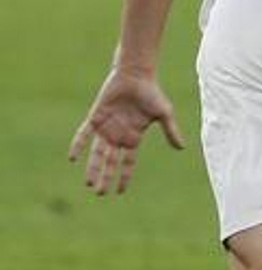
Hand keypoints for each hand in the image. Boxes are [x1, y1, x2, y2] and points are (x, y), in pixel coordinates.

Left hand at [68, 68, 183, 194]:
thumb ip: (171, 131)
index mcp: (134, 138)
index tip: (119, 191)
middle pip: (111, 162)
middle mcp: (118, 136)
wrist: (135, 76)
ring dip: (93, 168)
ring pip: (97, 153)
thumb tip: (181, 147)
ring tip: (89, 183)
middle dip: (106, 177)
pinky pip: (84, 134)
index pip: (128, 162)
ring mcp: (106, 128)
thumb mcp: (164, 114)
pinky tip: (72, 158)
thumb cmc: (152, 93)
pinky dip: (79, 145)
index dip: (124, 176)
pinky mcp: (95, 117)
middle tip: (99, 193)